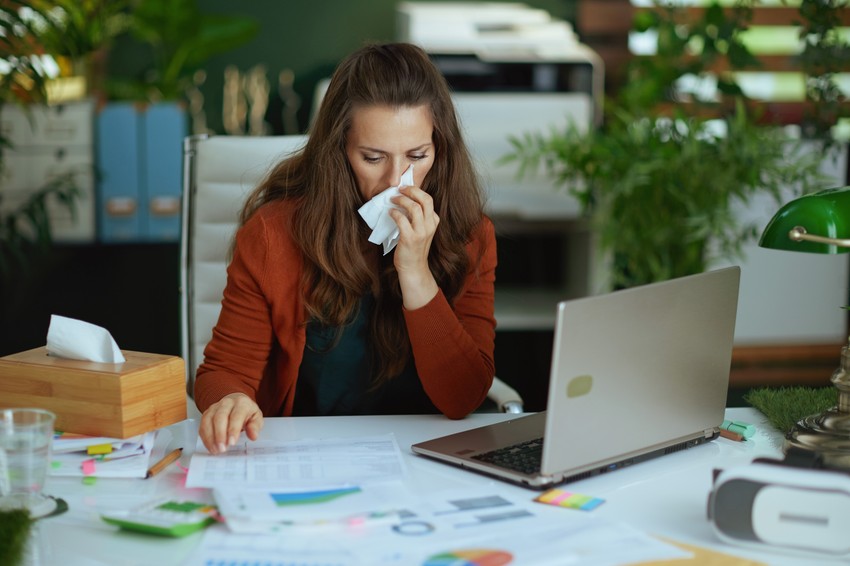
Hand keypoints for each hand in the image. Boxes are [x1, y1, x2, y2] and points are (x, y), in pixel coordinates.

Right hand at [198, 392, 263, 454]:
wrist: (236, 402)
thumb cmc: (247, 412)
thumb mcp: (256, 418)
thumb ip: (255, 426)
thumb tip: (253, 436)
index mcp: (242, 403)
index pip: (236, 415)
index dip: (233, 429)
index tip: (232, 442)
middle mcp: (227, 403)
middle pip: (219, 417)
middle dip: (219, 435)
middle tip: (222, 449)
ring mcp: (215, 407)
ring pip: (208, 420)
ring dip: (210, 437)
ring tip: (216, 450)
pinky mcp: (207, 413)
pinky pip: (202, 425)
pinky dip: (205, 437)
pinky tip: (210, 446)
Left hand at [391, 185, 439, 308]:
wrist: (413, 268)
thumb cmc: (414, 248)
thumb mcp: (421, 230)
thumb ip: (417, 217)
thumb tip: (403, 200)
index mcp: (433, 221)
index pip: (428, 200)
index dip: (416, 191)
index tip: (405, 188)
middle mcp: (430, 225)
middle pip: (425, 199)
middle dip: (411, 190)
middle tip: (400, 189)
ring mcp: (421, 232)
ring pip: (414, 207)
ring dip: (401, 200)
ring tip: (393, 200)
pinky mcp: (410, 238)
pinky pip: (402, 219)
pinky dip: (395, 213)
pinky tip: (390, 213)